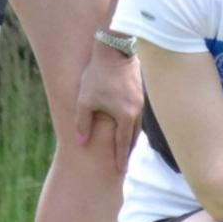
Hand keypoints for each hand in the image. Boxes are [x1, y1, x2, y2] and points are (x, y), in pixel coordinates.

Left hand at [75, 45, 144, 172]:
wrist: (115, 51)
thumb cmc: (98, 76)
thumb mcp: (85, 100)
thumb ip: (82, 123)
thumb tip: (81, 143)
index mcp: (125, 116)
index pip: (123, 143)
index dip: (120, 158)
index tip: (121, 171)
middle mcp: (137, 111)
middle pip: (134, 137)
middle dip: (128, 150)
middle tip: (123, 162)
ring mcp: (141, 101)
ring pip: (138, 125)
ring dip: (131, 136)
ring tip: (125, 145)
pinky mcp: (141, 92)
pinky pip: (138, 114)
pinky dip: (133, 123)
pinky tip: (128, 122)